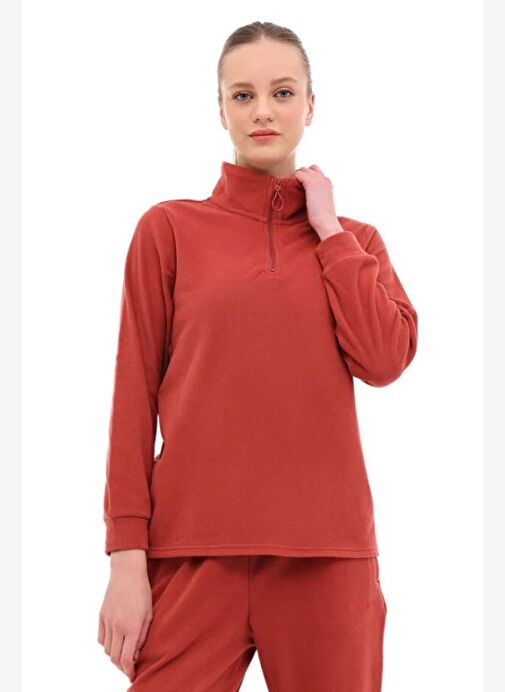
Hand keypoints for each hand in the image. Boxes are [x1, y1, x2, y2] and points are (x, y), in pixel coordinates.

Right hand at [98, 557, 152, 682]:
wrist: (127, 572)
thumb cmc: (142, 591)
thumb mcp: (149, 614)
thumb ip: (142, 636)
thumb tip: (136, 654)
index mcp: (132, 627)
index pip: (127, 659)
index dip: (129, 671)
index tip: (132, 675)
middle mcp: (117, 627)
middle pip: (115, 658)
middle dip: (122, 666)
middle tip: (129, 666)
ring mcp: (107, 621)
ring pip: (107, 650)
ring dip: (115, 656)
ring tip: (124, 653)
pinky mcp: (101, 616)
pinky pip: (101, 639)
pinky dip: (107, 645)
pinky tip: (115, 642)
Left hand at [294, 165, 343, 238]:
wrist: (326, 222)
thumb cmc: (323, 218)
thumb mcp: (322, 202)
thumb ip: (317, 194)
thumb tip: (309, 195)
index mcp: (328, 183)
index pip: (316, 171)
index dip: (309, 177)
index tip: (304, 188)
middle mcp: (325, 179)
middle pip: (310, 168)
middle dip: (303, 175)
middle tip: (298, 189)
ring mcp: (318, 180)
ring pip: (303, 169)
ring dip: (298, 178)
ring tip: (296, 190)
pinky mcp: (311, 184)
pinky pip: (298, 174)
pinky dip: (295, 180)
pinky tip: (295, 191)